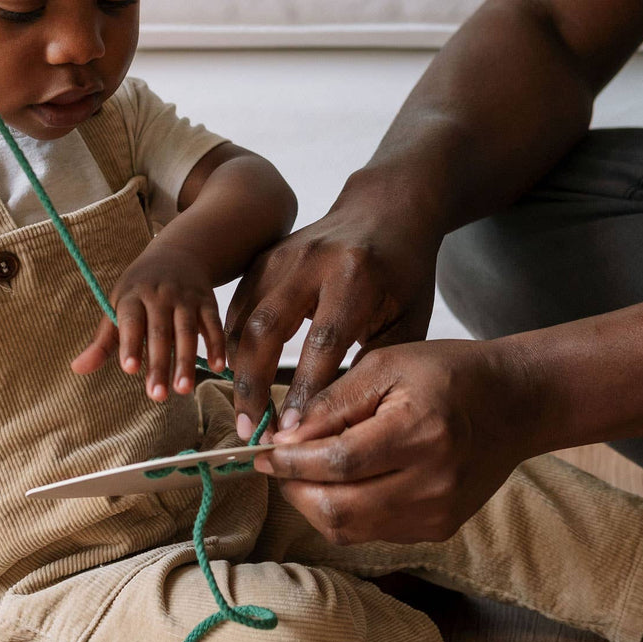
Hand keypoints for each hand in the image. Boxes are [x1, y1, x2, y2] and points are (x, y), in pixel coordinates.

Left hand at [71, 244, 225, 400]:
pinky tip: (219, 368)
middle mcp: (160, 296)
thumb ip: (102, 341)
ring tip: (183, 389)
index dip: (130, 344)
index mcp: (132, 296)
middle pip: (160, 333)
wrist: (178, 253)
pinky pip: (213, 324)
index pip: (131, 322)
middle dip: (159, 364)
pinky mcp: (207, 302)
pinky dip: (217, 345)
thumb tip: (77, 369)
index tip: (129, 369)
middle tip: (157, 395)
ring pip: (187, 331)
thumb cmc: (139, 289)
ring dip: (186, 361)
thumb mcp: (117, 306)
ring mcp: (185, 298)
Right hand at [224, 186, 440, 439]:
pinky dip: (233, 345)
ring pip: (243, 320)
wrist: (386, 208)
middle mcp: (311, 262)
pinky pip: (238, 307)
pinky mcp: (264, 258)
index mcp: (355, 276)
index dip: (305, 392)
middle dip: (253, 385)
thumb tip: (338, 416)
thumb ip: (376, 364)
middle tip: (254, 430)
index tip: (294, 433)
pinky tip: (239, 376)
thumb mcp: (409, 317)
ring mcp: (282, 256)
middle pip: (266, 330)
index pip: (322, 343)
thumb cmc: (404, 270)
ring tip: (245, 412)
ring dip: (238, 371)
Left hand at [254, 339, 535, 544]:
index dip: (289, 462)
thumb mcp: (385, 365)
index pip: (336, 464)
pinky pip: (372, 532)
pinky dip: (344, 511)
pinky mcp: (438, 529)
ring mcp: (437, 514)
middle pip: (338, 510)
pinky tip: (340, 481)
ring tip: (302, 471)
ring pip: (349, 529)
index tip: (261, 451)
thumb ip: (332, 403)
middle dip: (293, 489)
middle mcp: (431, 484)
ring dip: (313, 504)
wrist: (516, 403)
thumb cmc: (448, 373)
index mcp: (420, 434)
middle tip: (275, 463)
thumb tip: (283, 438)